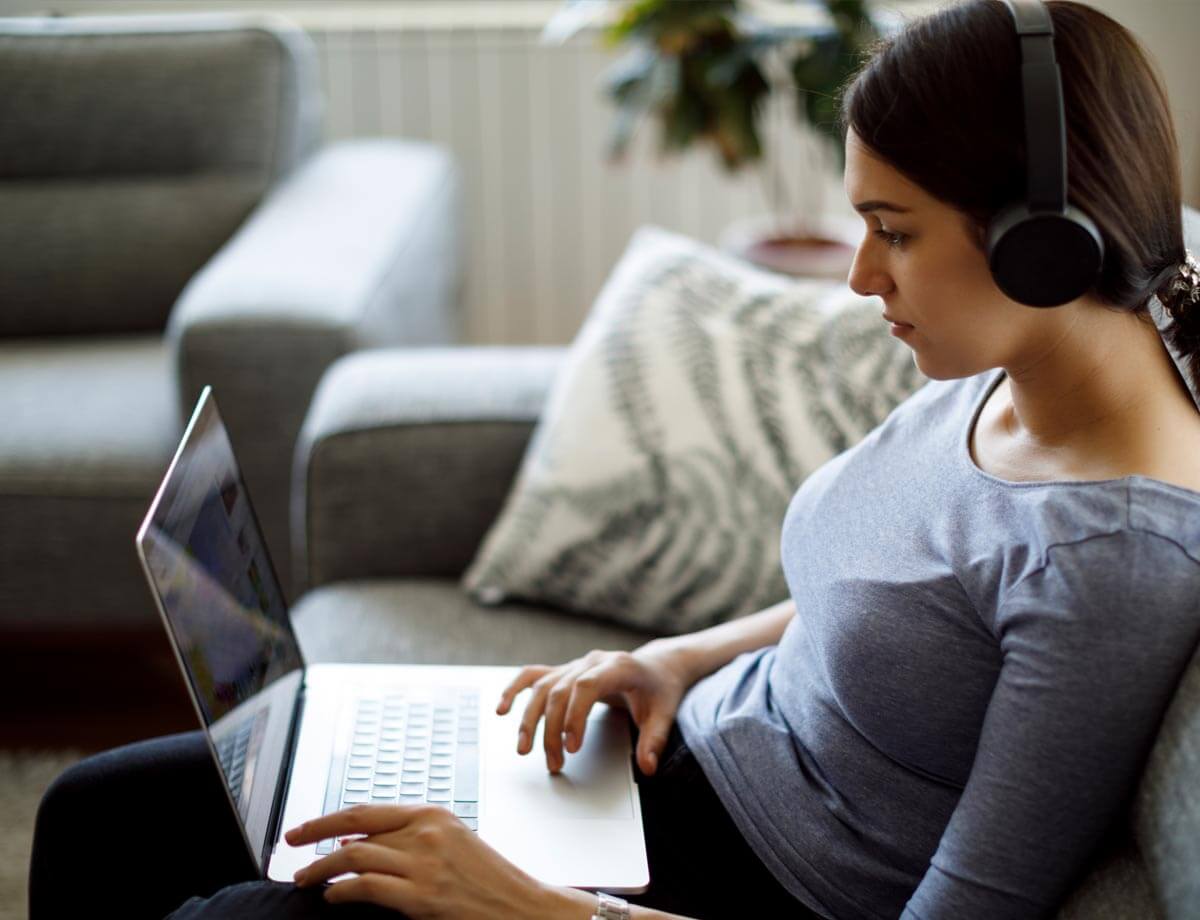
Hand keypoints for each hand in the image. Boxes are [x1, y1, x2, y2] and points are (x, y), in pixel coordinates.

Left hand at [286, 803, 561, 917]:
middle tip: (290, 844)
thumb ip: (409, 837)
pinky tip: (332, 897)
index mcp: (433, 815)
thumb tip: (356, 839)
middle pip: (354, 828)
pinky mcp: (424, 897)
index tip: (303, 828)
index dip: (328, 819)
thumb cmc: (488, 879)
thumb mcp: (451, 843)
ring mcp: (425, 864)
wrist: (523, 906)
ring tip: (304, 880)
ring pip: (355, 856)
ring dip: (320, 868)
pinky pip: (368, 888)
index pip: (366, 810)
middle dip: (313, 835)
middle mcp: (426, 832)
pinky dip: (343, 892)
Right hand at [495, 642, 693, 776]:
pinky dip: (515, 690)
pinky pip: (533, 676)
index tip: (571, 746)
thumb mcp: (665, 713)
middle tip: (554, 763)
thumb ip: (655, 740)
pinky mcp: (564, 671)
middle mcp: (591, 661)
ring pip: (543, 687)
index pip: (587, 686)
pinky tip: (502, 708)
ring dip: (531, 719)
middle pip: (560, 691)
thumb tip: (647, 767)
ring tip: (525, 750)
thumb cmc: (659, 689)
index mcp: (618, 666)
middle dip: (552, 730)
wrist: (656, 666)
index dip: (575, 715)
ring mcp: (575, 665)